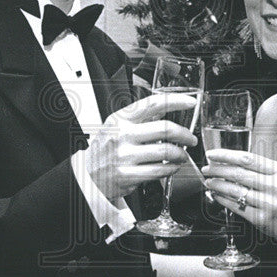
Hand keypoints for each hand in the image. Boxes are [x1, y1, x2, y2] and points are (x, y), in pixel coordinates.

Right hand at [83, 93, 197, 201]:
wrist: (86, 175)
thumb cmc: (104, 150)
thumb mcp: (115, 127)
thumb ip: (138, 118)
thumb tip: (165, 109)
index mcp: (120, 119)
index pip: (153, 104)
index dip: (176, 101)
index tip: (190, 102)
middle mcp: (122, 135)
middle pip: (165, 129)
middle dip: (185, 135)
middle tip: (190, 139)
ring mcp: (124, 156)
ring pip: (166, 152)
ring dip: (180, 154)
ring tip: (181, 155)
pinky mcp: (127, 175)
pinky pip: (159, 171)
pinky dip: (171, 169)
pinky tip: (171, 167)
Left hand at [202, 149, 276, 242]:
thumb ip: (260, 169)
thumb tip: (229, 160)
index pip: (247, 159)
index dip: (226, 155)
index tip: (212, 154)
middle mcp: (276, 187)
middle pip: (239, 174)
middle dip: (217, 170)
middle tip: (206, 168)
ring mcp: (268, 204)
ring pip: (235, 191)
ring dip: (217, 185)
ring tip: (209, 181)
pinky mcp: (261, 219)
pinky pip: (236, 206)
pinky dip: (223, 199)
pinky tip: (216, 195)